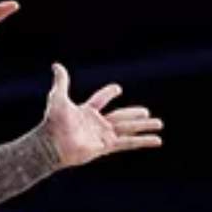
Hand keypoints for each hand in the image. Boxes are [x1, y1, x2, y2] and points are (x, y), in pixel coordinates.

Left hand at [39, 65, 163, 167]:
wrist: (52, 144)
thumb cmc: (53, 122)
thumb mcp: (58, 98)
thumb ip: (61, 82)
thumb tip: (56, 65)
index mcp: (85, 112)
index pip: (100, 100)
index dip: (108, 93)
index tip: (117, 88)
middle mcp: (96, 124)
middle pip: (119, 116)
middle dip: (133, 114)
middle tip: (146, 112)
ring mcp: (102, 136)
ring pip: (128, 129)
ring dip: (143, 126)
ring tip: (159, 123)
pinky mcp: (106, 147)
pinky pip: (128, 143)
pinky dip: (143, 141)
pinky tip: (157, 140)